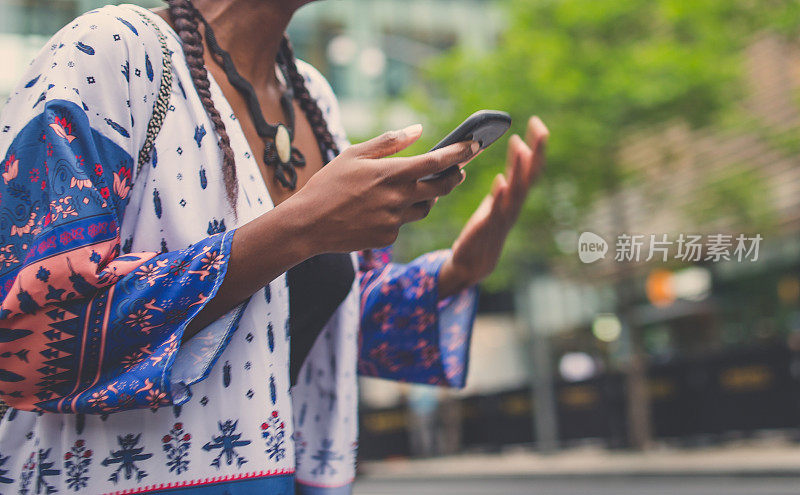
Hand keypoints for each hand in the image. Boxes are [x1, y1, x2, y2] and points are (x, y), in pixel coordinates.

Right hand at [288, 124, 477, 253]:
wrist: (307, 225)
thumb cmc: (327, 184)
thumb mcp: (353, 155)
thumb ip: (388, 142)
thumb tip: (418, 130)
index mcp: (390, 174)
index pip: (436, 162)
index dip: (459, 153)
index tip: (475, 145)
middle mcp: (397, 198)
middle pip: (441, 188)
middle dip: (454, 178)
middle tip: (458, 171)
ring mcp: (394, 221)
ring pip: (425, 209)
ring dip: (429, 198)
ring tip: (420, 188)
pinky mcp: (388, 238)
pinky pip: (404, 225)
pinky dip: (401, 215)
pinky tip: (383, 210)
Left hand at [439, 116, 548, 298]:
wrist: (473, 264)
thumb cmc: (486, 228)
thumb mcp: (498, 198)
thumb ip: (510, 174)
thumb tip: (519, 147)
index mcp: (514, 196)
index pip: (529, 167)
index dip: (535, 146)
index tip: (536, 122)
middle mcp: (513, 205)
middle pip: (529, 176)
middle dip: (536, 152)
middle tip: (541, 128)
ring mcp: (502, 217)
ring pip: (515, 190)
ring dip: (519, 169)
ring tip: (520, 147)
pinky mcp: (486, 228)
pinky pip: (495, 210)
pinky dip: (500, 196)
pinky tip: (501, 181)